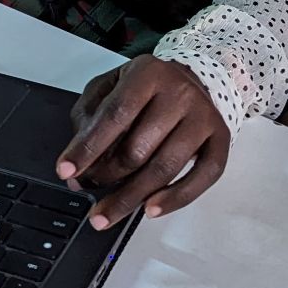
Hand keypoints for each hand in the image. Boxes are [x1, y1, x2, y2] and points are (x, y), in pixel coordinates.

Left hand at [56, 55, 229, 229]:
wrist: (194, 78)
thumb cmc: (146, 88)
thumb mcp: (110, 88)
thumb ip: (89, 121)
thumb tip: (77, 169)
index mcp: (148, 74)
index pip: (114, 115)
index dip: (88, 147)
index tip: (66, 171)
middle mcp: (179, 93)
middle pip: (138, 148)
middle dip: (107, 176)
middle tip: (89, 187)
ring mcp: (203, 117)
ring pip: (165, 168)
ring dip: (131, 198)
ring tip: (106, 213)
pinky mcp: (220, 139)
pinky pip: (202, 177)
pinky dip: (176, 199)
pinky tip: (150, 210)